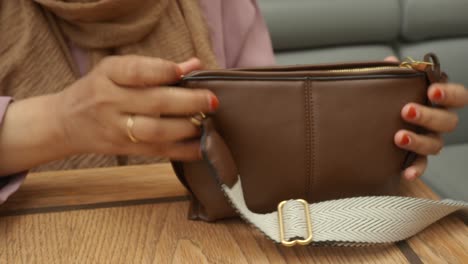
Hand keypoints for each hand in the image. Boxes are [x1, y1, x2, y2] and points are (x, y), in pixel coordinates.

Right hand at [55, 55, 216, 159]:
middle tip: (212, 101)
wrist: (64, 123)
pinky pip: (157, 152)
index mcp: (109, 75)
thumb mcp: (117, 70)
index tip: (185, 72)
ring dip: (187, 128)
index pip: (137, 71)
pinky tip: (200, 146)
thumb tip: (195, 65)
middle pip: (155, 103)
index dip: (163, 71)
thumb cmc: (98, 90)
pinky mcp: (124, 150)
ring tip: (206, 122)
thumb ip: (155, 67)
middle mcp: (110, 101)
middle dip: (189, 103)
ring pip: (156, 131)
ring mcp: (116, 129)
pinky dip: (182, 151)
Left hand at [385, 56, 467, 179]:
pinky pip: (421, 165)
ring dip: (419, 141)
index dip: (450, 94)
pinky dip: (415, 169)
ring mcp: (430, 140)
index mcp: (438, 101)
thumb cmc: (390, 100)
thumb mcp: (391, 85)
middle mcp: (438, 122)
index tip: (433, 91)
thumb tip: (390, 62)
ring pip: (436, 144)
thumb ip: (393, 73)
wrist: (373, 127)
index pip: (458, 96)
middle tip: (406, 110)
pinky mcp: (416, 158)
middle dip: (428, 116)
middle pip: (447, 121)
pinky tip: (406, 173)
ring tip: (399, 137)